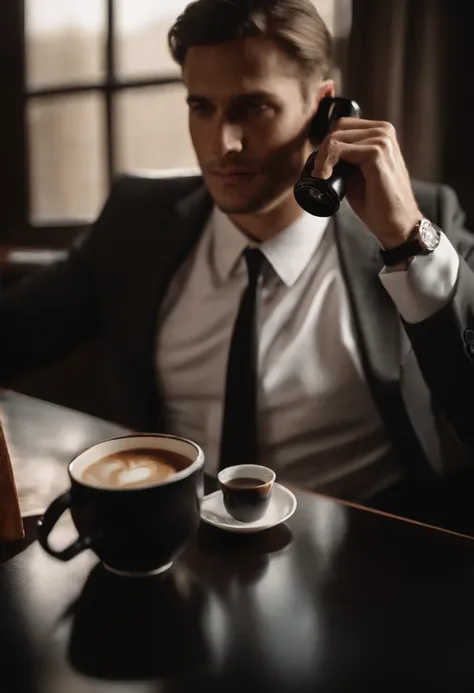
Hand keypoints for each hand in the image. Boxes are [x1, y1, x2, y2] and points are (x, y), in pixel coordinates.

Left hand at [311, 118, 421, 247]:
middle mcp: (383, 131)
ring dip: (322, 157)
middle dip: (322, 150)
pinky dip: (327, 162)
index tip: (320, 166)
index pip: (342, 125)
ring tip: (320, 177)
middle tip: (317, 174)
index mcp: (380, 132)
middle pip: (338, 127)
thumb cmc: (377, 202)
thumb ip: (345, 159)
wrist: (396, 222)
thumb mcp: (356, 174)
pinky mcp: (377, 153)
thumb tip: (321, 154)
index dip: (326, 144)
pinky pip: (340, 149)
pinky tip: (325, 176)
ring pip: (336, 137)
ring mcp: (382, 140)